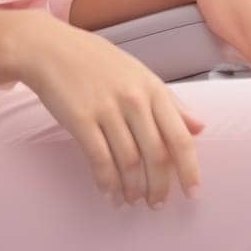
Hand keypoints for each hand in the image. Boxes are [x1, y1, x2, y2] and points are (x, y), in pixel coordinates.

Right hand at [6, 9, 207, 208]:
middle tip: (156, 202)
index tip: (192, 192)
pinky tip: (107, 190)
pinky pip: (100, 159)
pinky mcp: (81, 119)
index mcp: (152, 88)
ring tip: (131, 199)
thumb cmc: (95, 60)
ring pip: (129, 162)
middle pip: (156, 155)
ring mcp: (107, 108)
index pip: (180, 137)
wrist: (50, 48)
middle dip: (159, 186)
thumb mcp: (139, 73)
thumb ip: (170, 101)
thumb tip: (200, 127)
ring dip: (132, 188)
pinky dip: (106, 181)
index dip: (189, 170)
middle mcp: (133, 98)